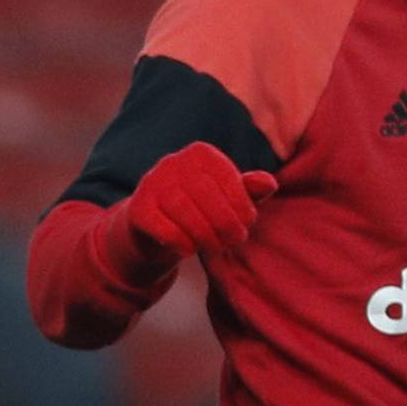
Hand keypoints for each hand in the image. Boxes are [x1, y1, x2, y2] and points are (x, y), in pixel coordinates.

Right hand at [118, 144, 276, 265]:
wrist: (154, 231)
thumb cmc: (200, 211)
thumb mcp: (227, 200)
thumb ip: (248, 191)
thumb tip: (269, 184)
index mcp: (200, 154)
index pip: (227, 177)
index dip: (242, 204)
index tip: (247, 224)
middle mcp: (173, 162)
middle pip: (206, 194)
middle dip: (225, 222)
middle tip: (234, 241)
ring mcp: (151, 184)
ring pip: (183, 209)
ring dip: (205, 234)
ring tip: (215, 246)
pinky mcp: (137, 209)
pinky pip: (162, 226)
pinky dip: (180, 241)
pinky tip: (189, 250)